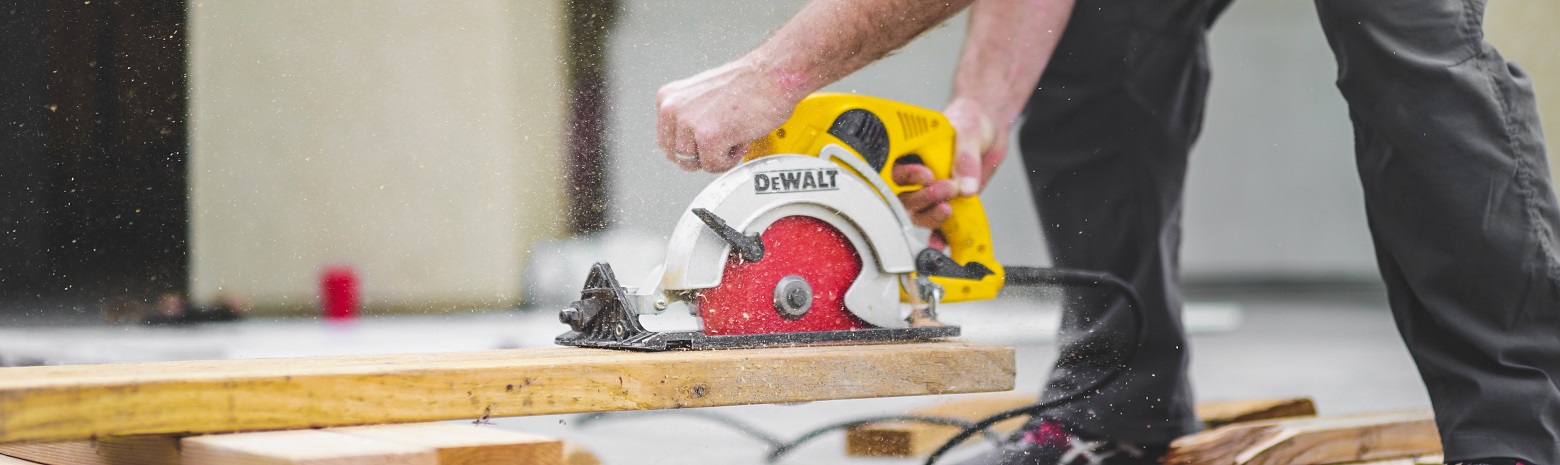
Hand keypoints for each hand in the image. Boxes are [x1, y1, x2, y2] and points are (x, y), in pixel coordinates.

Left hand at [656, 57, 800, 172]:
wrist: (772, 75)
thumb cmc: (747, 82)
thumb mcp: (702, 94)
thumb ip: (689, 115)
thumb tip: (687, 140)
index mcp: (669, 98)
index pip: (666, 140)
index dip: (689, 146)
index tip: (704, 143)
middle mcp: (673, 109)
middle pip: (677, 155)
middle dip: (700, 155)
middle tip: (721, 143)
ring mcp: (689, 123)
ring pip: (694, 163)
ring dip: (716, 157)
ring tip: (732, 139)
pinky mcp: (708, 138)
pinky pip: (714, 165)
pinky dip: (730, 160)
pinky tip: (739, 141)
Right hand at [891, 97, 1007, 229]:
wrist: (990, 130)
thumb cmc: (972, 120)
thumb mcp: (969, 131)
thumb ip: (966, 158)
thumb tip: (965, 186)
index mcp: (911, 151)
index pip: (895, 169)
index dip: (906, 176)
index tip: (926, 175)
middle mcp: (916, 174)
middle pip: (904, 196)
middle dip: (922, 198)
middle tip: (946, 189)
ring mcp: (930, 190)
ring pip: (917, 212)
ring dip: (929, 215)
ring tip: (947, 209)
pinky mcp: (945, 202)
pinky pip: (937, 224)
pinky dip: (938, 237)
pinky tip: (940, 244)